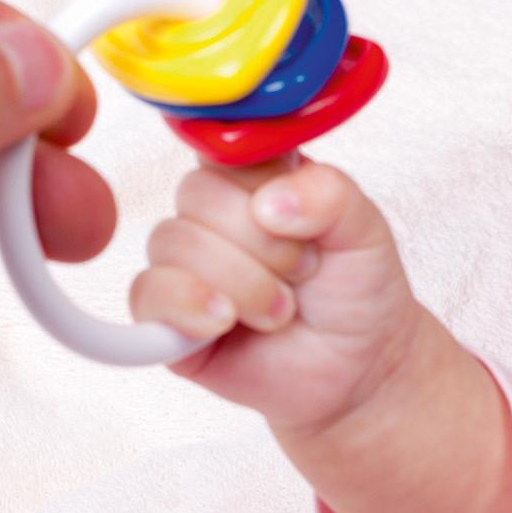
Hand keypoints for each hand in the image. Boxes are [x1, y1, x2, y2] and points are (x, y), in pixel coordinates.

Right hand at [129, 154, 427, 436]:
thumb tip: (268, 204)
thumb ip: (329, 194)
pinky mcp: (164, 315)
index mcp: (254, 178)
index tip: (307, 224)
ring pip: (176, 243)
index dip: (266, 187)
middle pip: (198, 195)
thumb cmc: (356, 288)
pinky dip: (189, 305)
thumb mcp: (364, 229)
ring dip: (244, 283)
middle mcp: (210, 214)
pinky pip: (147, 292)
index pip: (225, 147)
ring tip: (282, 310)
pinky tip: (225, 321)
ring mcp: (183, 263)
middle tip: (304, 272)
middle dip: (265, 244)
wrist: (358, 365)